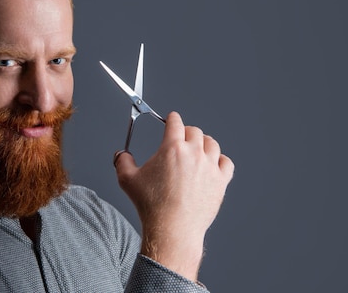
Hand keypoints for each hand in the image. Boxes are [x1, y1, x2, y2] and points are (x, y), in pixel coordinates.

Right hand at [114, 111, 233, 280]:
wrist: (172, 228)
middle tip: (181, 138)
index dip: (172, 119)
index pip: (176, 122)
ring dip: (203, 143)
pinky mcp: (220, 181)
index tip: (171, 120)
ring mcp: (209, 167)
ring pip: (212, 144)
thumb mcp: (127, 180)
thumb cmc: (151, 205)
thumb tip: (121, 154)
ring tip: (197, 149)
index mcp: (172, 148)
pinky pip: (225, 162)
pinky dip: (220, 160)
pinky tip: (212, 165)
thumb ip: (123, 161)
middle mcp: (193, 153)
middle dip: (186, 132)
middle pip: (194, 131)